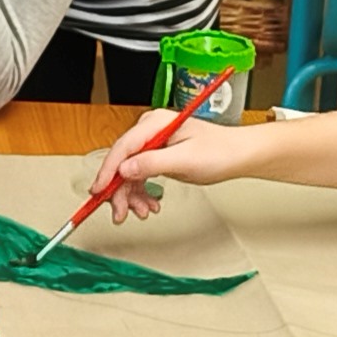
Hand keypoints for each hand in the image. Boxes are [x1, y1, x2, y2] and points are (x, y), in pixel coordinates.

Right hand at [93, 108, 250, 222]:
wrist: (238, 156)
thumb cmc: (220, 152)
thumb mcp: (186, 160)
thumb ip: (153, 163)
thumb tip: (124, 169)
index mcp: (155, 124)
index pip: (123, 147)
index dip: (108, 171)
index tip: (99, 190)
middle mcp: (150, 131)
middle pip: (122, 162)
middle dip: (119, 190)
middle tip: (120, 213)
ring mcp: (152, 144)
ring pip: (128, 173)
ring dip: (131, 195)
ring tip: (143, 212)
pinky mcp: (156, 156)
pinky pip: (139, 176)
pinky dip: (141, 193)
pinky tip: (149, 205)